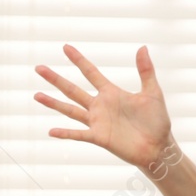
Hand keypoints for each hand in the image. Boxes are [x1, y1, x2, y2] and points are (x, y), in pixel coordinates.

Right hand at [35, 44, 174, 172]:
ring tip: (36, 95)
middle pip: (72, 89)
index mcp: (111, 93)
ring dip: (53, 103)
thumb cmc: (157, 121)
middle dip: (56, 79)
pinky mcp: (99, 137)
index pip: (90, 73)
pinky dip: (65, 133)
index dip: (78, 60)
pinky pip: (78, 134)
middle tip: (39, 67)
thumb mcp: (152, 92)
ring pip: (70, 110)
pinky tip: (51, 130)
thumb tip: (142, 47)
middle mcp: (100, 106)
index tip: (65, 47)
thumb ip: (145, 71)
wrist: (158, 147)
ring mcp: (97, 122)